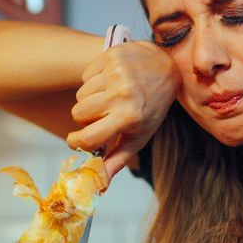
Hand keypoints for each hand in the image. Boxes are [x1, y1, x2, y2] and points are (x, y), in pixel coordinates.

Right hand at [66, 40, 178, 177]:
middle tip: (104, 114)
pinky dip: (93, 80)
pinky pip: (85, 76)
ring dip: (91, 98)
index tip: (75, 141)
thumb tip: (99, 186)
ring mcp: (115, 73)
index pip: (88, 137)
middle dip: (87, 117)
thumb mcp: (139, 135)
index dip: (76, 142)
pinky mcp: (110, 56)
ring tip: (111, 95)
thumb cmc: (151, 107)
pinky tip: (111, 79)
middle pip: (78, 114)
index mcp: (129, 117)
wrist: (166, 67)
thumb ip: (117, 160)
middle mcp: (122, 94)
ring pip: (80, 95)